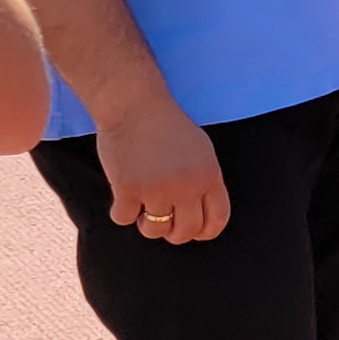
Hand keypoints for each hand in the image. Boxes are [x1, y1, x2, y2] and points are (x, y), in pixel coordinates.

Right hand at [97, 93, 228, 244]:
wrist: (134, 105)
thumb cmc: (167, 126)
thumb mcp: (201, 152)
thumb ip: (203, 182)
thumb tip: (201, 216)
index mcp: (209, 176)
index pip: (216, 220)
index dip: (204, 232)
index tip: (194, 232)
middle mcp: (187, 187)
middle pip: (186, 231)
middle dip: (175, 234)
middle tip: (164, 225)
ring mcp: (157, 189)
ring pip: (155, 231)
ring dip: (148, 226)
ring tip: (143, 212)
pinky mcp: (128, 188)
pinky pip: (125, 218)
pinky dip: (122, 213)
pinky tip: (123, 200)